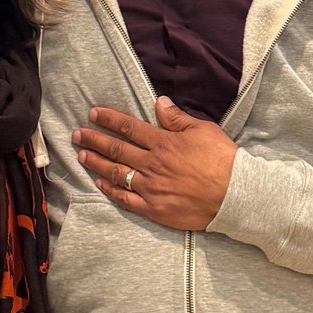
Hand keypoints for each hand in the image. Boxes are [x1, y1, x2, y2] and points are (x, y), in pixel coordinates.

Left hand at [74, 97, 237, 230]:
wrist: (235, 195)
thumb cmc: (223, 160)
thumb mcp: (203, 130)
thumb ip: (177, 118)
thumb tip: (158, 103)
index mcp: (163, 143)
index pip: (129, 128)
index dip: (109, 120)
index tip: (93, 114)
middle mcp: (152, 164)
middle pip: (117, 150)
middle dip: (94, 141)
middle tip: (77, 135)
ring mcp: (151, 188)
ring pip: (117, 173)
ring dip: (97, 163)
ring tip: (82, 157)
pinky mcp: (155, 209)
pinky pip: (126, 199)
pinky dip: (111, 190)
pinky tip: (100, 183)